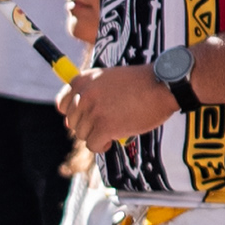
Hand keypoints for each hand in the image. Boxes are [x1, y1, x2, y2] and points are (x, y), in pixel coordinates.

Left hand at [58, 62, 176, 148]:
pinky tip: (114, 137)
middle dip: (88, 126)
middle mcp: (84, 94)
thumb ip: (89, 95)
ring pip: (83, 135)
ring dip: (97, 135)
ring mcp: (93, 111)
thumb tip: (69, 123)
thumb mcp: (109, 79)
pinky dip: (103, 145)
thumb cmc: (140, 83)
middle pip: (73, 122)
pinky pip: (93, 145)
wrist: (162, 85)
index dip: (74, 113)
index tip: (87, 116)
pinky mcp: (104, 127)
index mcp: (83, 80)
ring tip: (114, 127)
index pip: (62, 103)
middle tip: (107, 121)